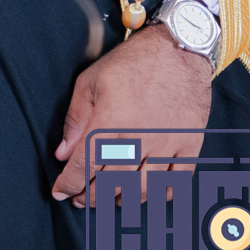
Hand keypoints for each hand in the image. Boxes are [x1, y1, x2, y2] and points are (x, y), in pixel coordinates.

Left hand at [52, 22, 211, 205]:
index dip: (69, 183)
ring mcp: (168, 144)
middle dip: (91, 196)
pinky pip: (176, 181)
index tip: (59, 192)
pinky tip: (146, 194)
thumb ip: (76, 119)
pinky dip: (159, 194)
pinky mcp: (190, 144)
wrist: (180, 49)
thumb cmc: (132, 62)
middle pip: (112, 181)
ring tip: (108, 200)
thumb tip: (63, 153)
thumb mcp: (91, 81)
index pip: (85, 164)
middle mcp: (140, 137)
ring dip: (122, 200)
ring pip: (143, 187)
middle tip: (80, 199)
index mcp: (112, 121)